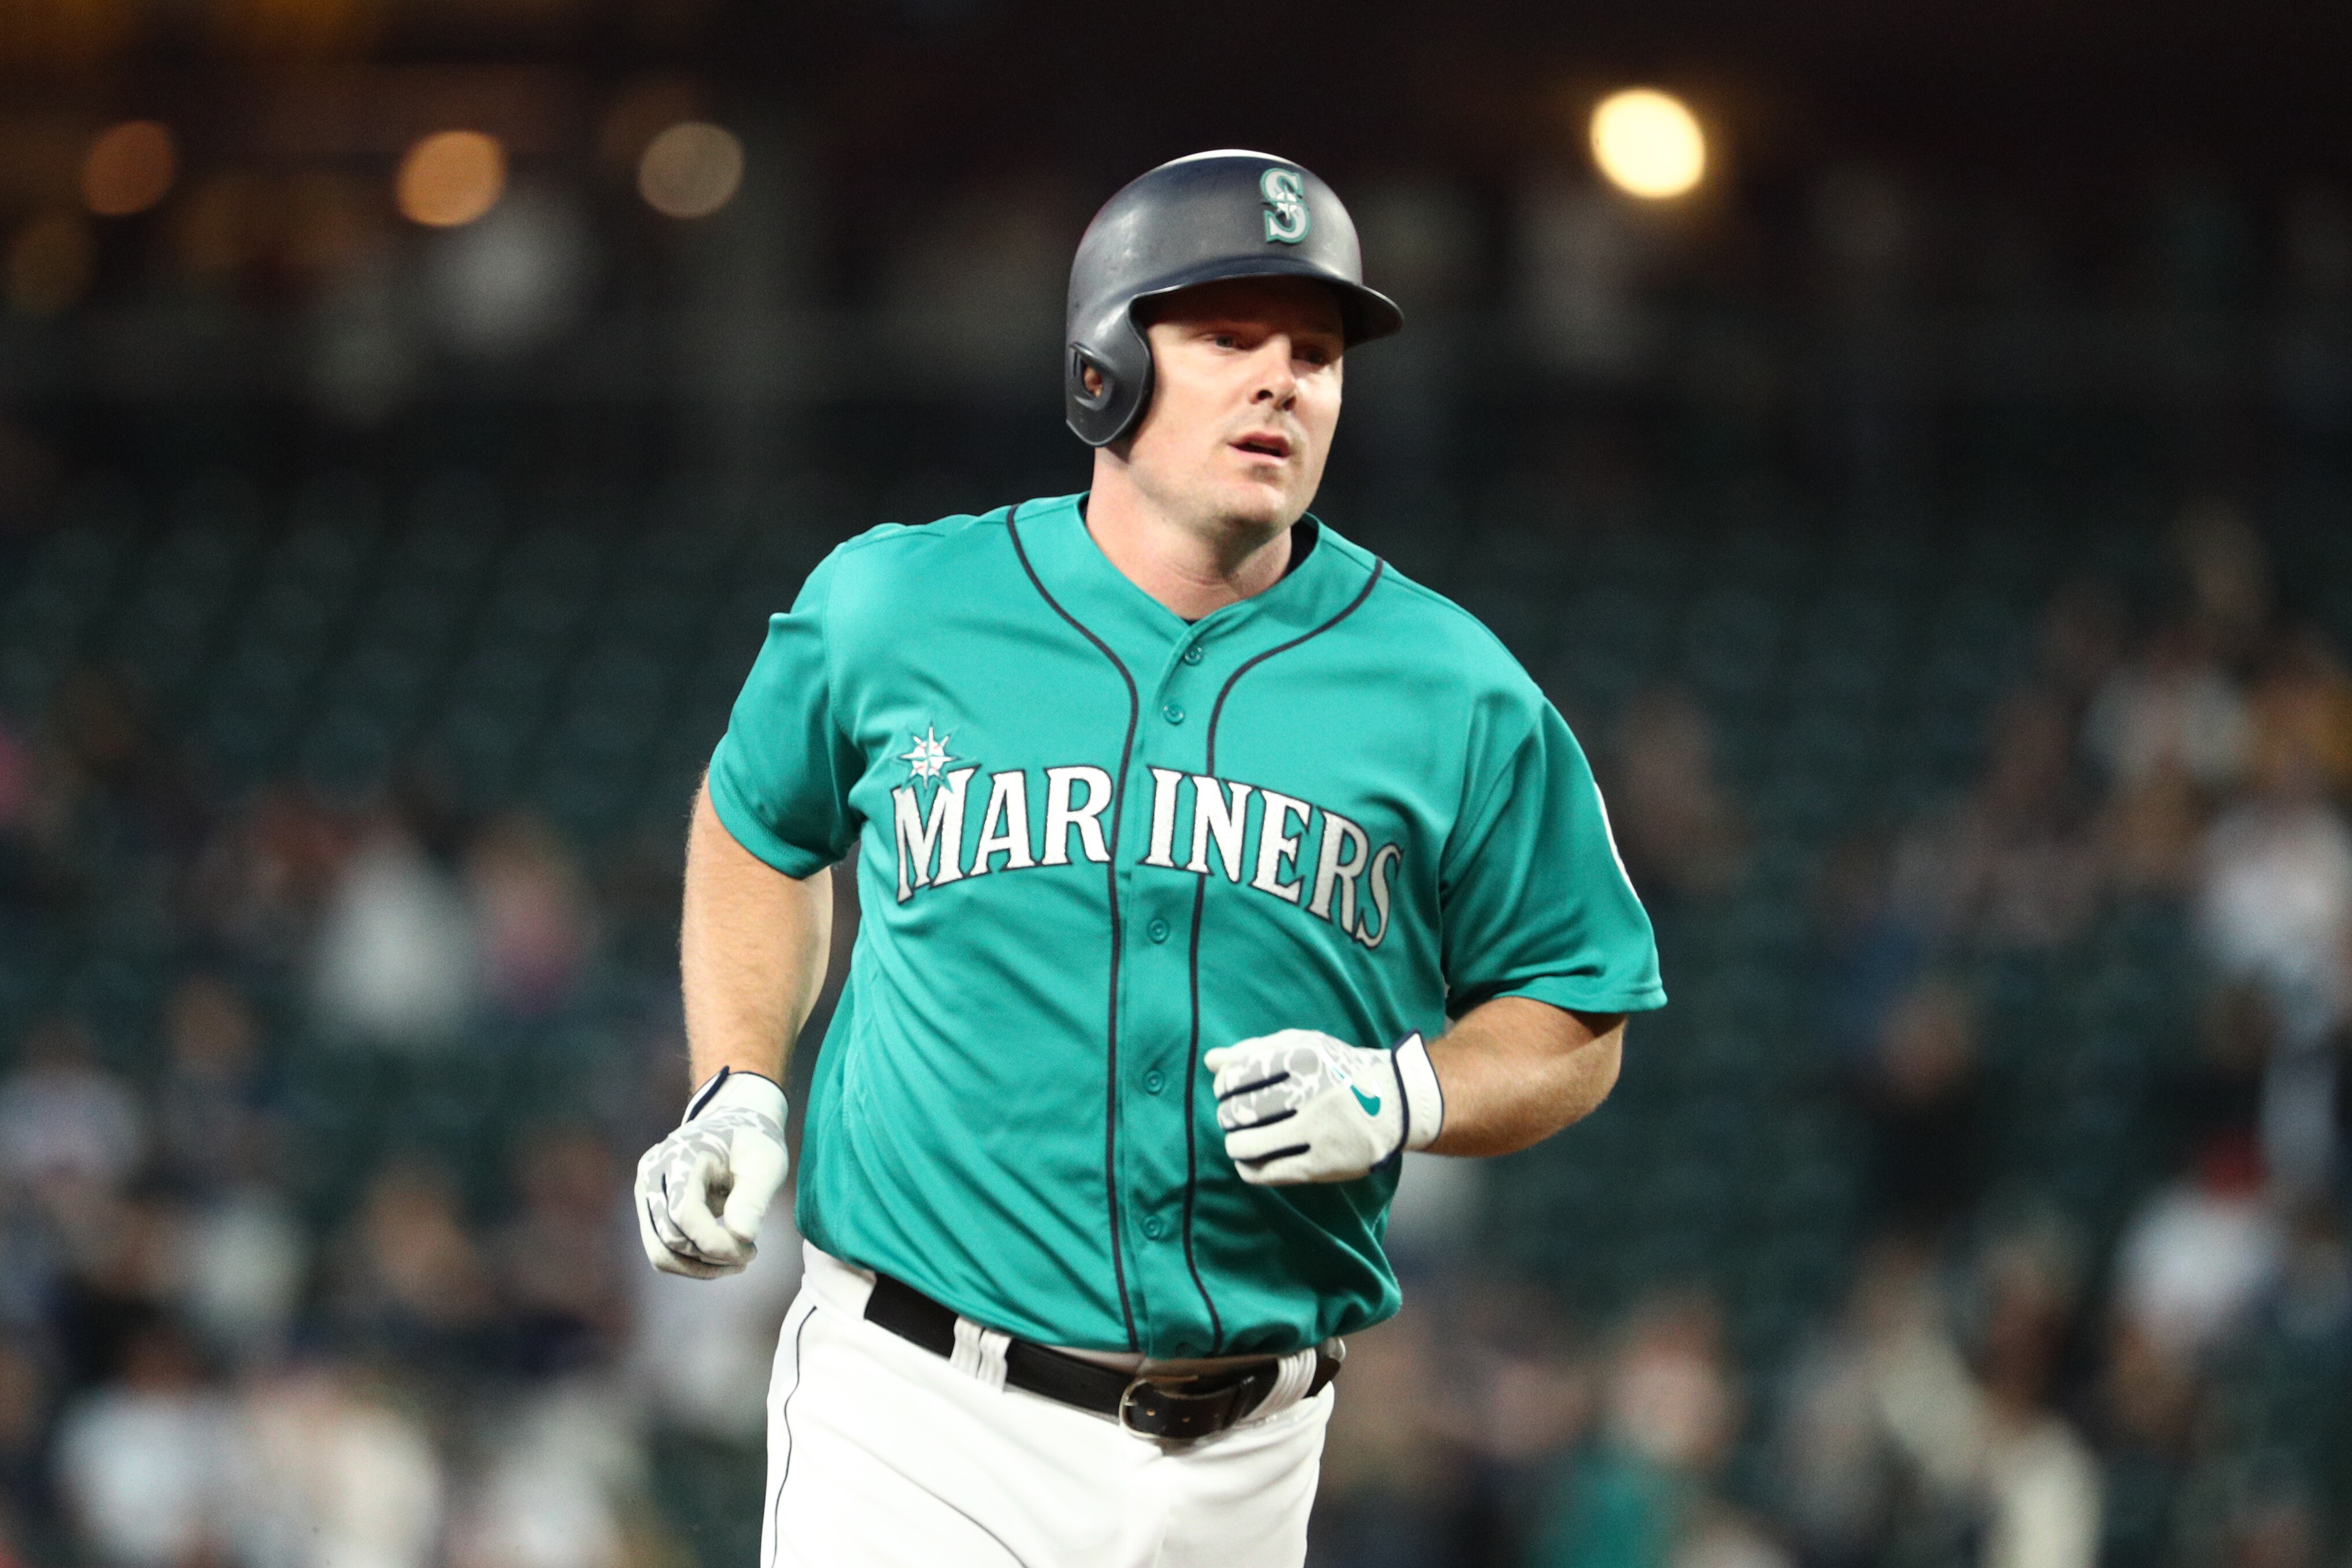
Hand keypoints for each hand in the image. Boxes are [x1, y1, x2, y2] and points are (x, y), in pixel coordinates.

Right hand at [635, 1067, 788, 1277]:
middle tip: (751, 1254)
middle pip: (671, 1238)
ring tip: (739, 1261)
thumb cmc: (753, 1143)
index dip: (716, 1242)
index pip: (684, 1213)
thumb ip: (754, 1198)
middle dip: (713, 1257)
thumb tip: (744, 1237)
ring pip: (661, 1253)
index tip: (752, 1250)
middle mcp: (651, 1175)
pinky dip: (692, 1262)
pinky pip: (664, 1250)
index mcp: (678, 1156)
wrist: (733, 1127)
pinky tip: (722, 1258)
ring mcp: (645, 1194)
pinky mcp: (651, 1210)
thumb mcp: (766, 1163)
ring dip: (701, 1267)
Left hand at [1204, 1028, 1444, 1185]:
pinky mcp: (1324, 1164)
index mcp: (1304, 1057)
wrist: (1398, 1103)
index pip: (1238, 1074)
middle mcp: (1311, 1092)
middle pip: (1239, 1110)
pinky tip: (1247, 1163)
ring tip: (1239, 1141)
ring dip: (1234, 1144)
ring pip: (1249, 1144)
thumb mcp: (1305, 1046)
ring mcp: (1318, 1131)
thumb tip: (1211, 1061)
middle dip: (1227, 1116)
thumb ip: (1257, 1049)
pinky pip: (1269, 1172)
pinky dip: (1248, 1169)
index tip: (1228, 1090)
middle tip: (1232, 1118)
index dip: (1224, 1085)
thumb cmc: (1341, 1071)